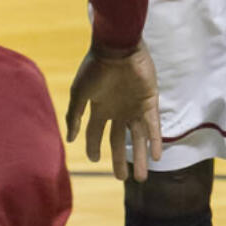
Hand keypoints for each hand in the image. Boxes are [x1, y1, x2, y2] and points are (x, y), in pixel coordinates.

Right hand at [66, 41, 162, 181]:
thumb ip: (74, 115)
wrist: (117, 46)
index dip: (94, 147)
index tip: (94, 160)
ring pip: (138, 137)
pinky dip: (155, 141)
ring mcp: (134, 106)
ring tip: (142, 177)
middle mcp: (118, 109)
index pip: (96, 133)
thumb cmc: (95, 67)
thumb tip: (69, 139)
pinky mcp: (149, 101)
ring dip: (141, 157)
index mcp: (100, 107)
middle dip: (120, 160)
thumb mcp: (80, 92)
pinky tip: (156, 157)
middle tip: (122, 179)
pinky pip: (153, 125)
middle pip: (119, 140)